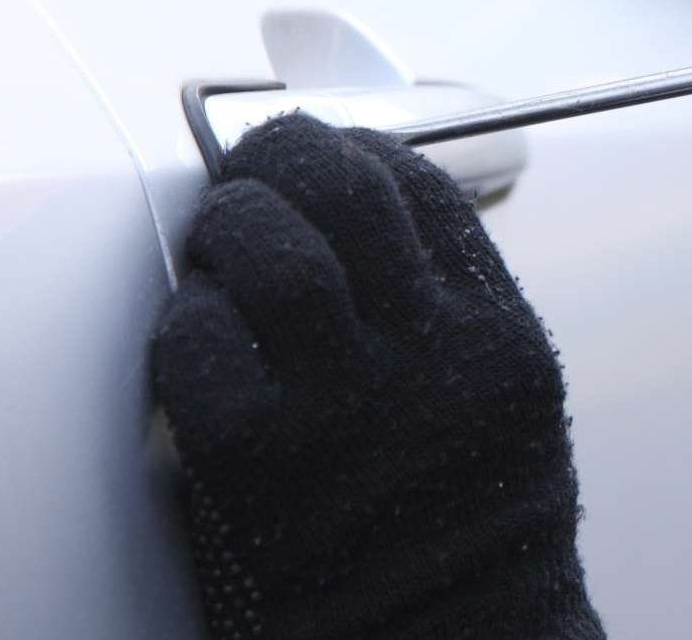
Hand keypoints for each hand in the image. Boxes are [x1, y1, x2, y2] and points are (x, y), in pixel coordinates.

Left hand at [151, 114, 603, 639]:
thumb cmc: (466, 540)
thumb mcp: (507, 410)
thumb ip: (452, 314)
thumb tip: (358, 225)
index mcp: (500, 342)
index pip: (426, 192)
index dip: (360, 150)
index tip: (325, 154)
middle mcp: (434, 359)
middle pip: (350, 191)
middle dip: (284, 156)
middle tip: (251, 171)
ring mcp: (349, 405)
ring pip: (276, 250)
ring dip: (231, 226)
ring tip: (217, 242)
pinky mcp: (259, 459)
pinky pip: (200, 342)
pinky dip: (184, 321)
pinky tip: (194, 336)